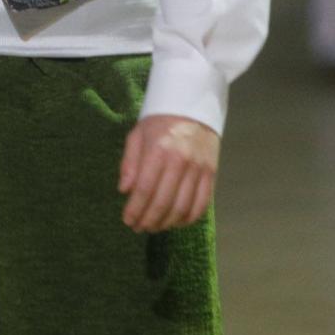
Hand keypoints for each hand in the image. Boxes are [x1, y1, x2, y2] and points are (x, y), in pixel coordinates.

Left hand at [119, 114, 219, 232]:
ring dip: (166, 223)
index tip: (127, 220)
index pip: (145, 189)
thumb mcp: (137, 135)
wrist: (192, 106)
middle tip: (138, 227)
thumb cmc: (159, 122)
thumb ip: (129, 163)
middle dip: (148, 220)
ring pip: (182, 208)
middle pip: (163, 202)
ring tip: (154, 226)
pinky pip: (201, 204)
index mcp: (159, 150)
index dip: (135, 209)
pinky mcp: (211, 174)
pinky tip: (175, 221)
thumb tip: (124, 190)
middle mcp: (180, 161)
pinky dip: (187, 218)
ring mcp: (198, 169)